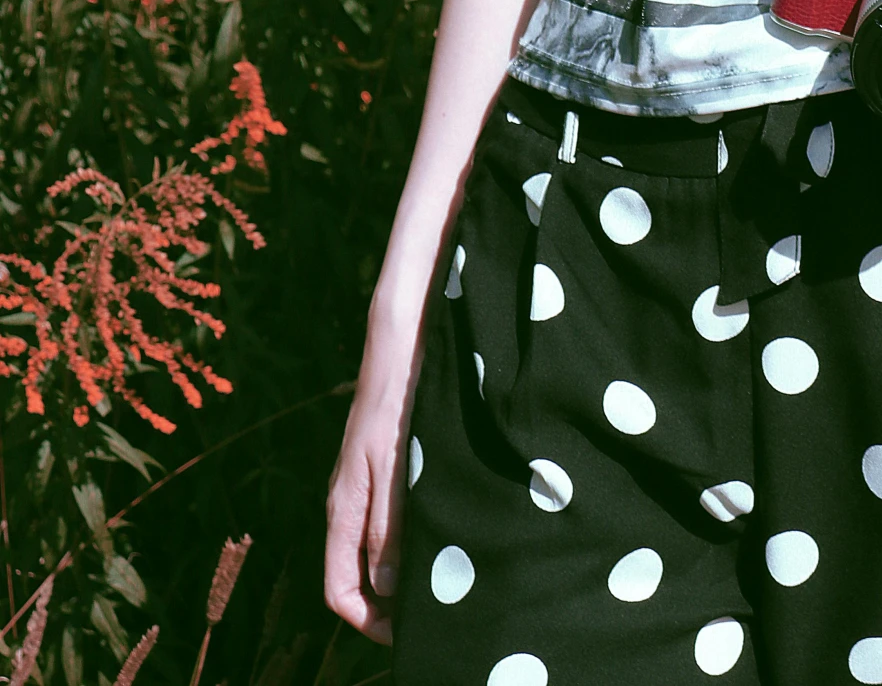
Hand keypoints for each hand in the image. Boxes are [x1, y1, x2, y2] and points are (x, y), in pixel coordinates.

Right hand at [324, 335, 419, 644]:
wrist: (402, 342)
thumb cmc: (399, 401)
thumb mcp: (396, 470)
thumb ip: (388, 528)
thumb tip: (386, 588)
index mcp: (343, 510)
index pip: (339, 590)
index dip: (368, 621)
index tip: (406, 634)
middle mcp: (349, 503)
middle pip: (358, 575)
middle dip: (390, 603)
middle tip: (435, 612)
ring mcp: (366, 485)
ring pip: (377, 549)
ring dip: (405, 570)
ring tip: (447, 576)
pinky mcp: (386, 467)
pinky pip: (391, 520)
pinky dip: (413, 538)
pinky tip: (447, 532)